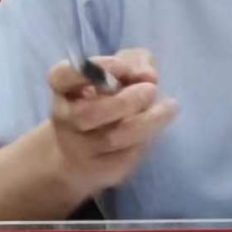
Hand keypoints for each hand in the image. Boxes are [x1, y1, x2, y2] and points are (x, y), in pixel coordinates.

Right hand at [47, 49, 177, 199]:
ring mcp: (81, 148)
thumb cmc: (106, 99)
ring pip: (112, 138)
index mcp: (64, 89)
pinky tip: (156, 129)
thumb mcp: (120, 70)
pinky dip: (146, 140)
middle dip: (125, 101)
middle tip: (151, 90)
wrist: (82, 153)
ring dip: (147, 121)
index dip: (93, 69)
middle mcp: (66, 119)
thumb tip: (148, 75)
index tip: (122, 67)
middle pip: (88, 114)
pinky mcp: (102, 169)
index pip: (62, 77)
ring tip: (170, 107)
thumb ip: (135, 61)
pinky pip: (127, 156)